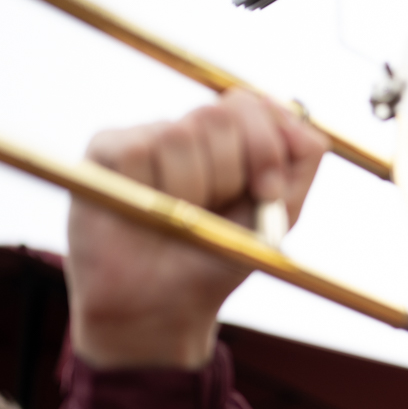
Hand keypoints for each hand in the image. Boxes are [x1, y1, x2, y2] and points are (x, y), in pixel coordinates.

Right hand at [67, 89, 325, 368]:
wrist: (162, 305)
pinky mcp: (106, 149)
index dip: (266, 147)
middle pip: (220, 115)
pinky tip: (146, 209)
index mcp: (234, 137)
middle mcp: (191, 128)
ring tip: (176, 219)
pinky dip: (152, 191)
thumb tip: (294, 113)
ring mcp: (148, 134)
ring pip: (180, 134)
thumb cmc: (218, 258)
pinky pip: (139, 150)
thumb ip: (301, 158)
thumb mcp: (279, 213)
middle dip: (230, 174)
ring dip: (190, 190)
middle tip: (211, 214)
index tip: (266, 193)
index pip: (254, 103)